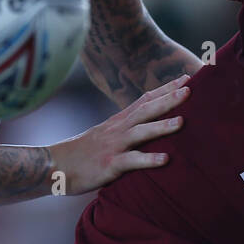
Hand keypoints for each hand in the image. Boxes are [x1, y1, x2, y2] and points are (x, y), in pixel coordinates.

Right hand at [47, 75, 189, 195]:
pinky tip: (165, 160)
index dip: (165, 89)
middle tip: (190, 88)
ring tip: (181, 122)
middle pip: (145, 110)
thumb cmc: (82, 153)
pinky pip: (131, 161)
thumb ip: (124, 130)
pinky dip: (148, 159)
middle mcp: (117, 129)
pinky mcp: (109, 165)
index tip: (186, 78)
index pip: (145, 100)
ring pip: (140, 132)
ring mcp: (113, 146)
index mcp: (118, 121)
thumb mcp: (105, 136)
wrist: (53, 165)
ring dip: (161, 126)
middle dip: (168, 99)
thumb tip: (145, 126)